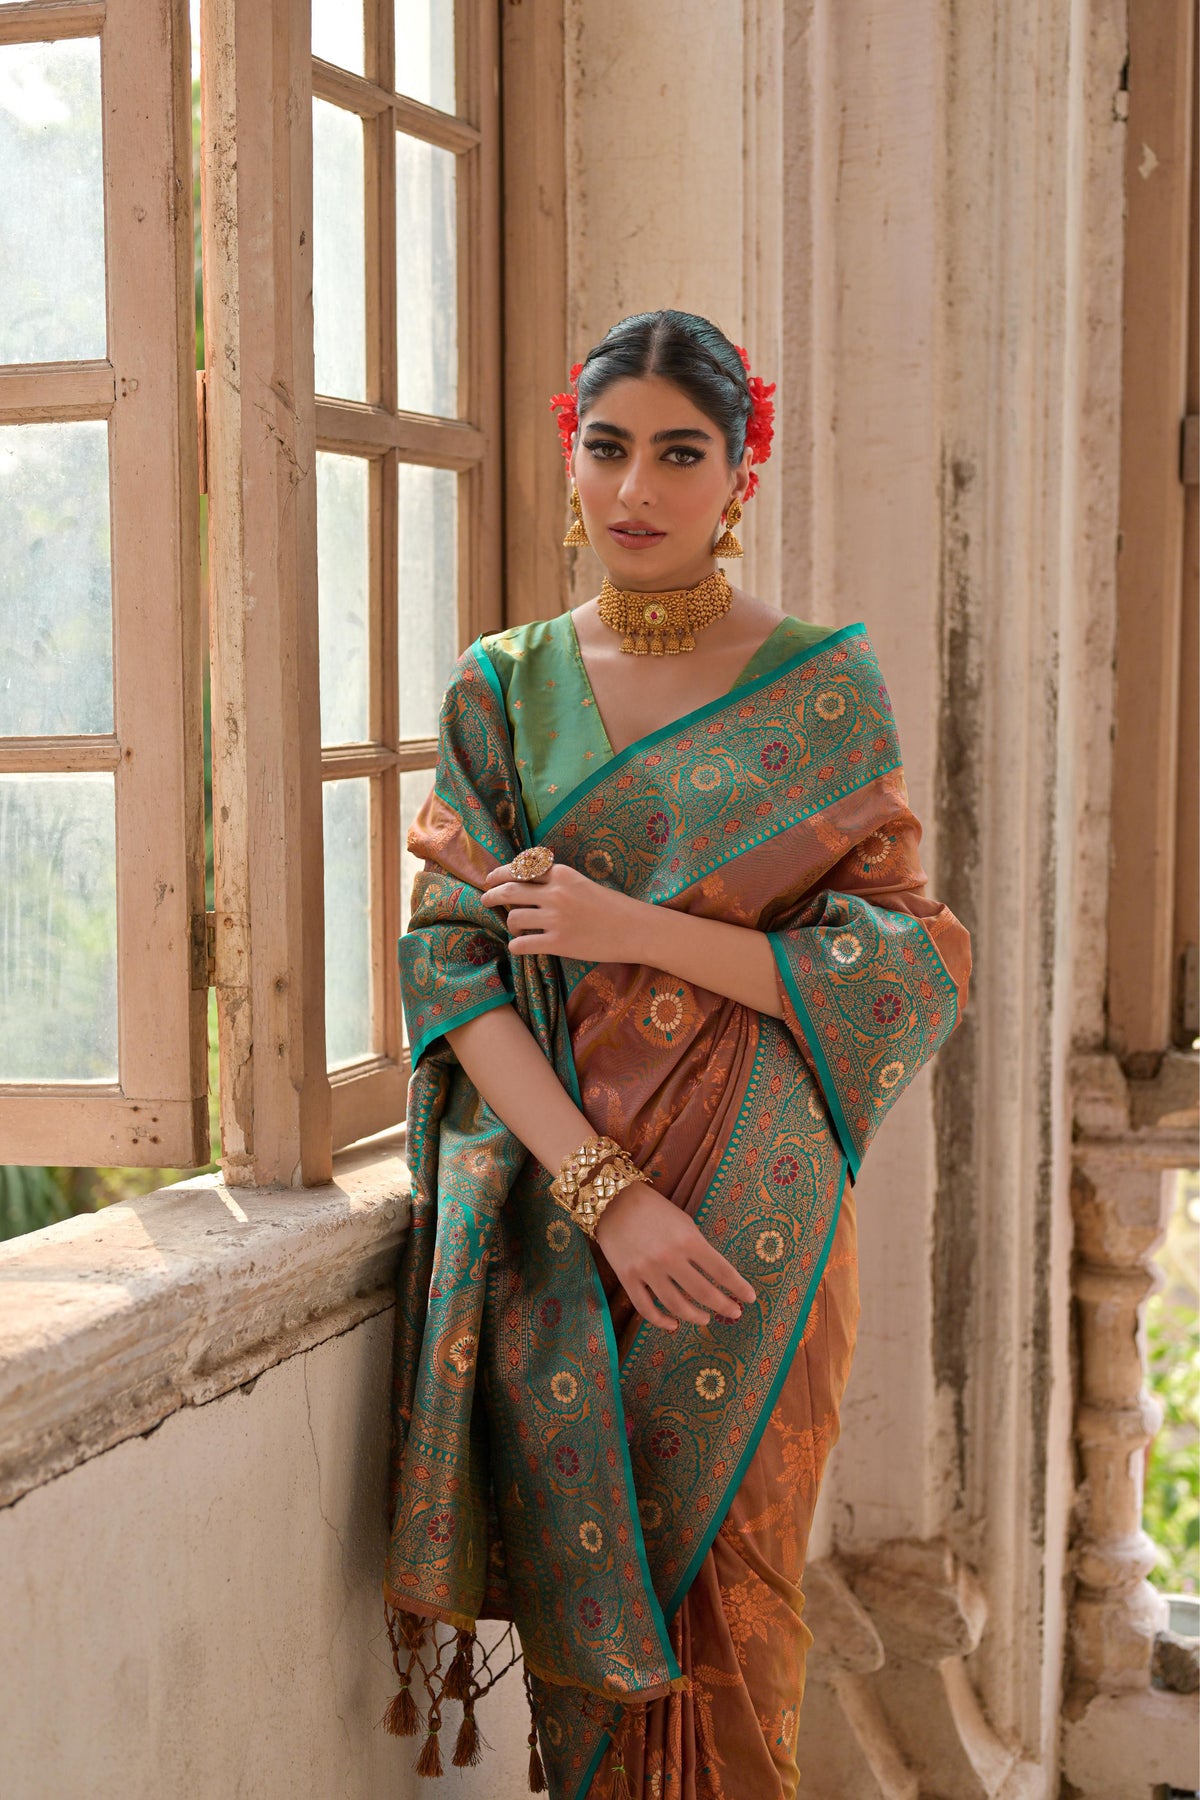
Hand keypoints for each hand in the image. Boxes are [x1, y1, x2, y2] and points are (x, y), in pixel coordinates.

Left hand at [480, 858, 638, 961]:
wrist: (636, 929)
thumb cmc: (613, 907)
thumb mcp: (583, 883)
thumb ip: (557, 882)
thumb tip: (527, 886)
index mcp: (562, 874)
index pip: (521, 869)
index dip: (501, 873)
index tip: (490, 879)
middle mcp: (555, 893)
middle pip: (510, 890)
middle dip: (492, 895)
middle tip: (484, 899)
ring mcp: (555, 919)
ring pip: (513, 918)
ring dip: (509, 924)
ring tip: (516, 929)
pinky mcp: (558, 943)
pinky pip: (521, 944)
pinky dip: (515, 945)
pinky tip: (520, 946)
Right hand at [592, 1181, 757, 1332]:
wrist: (613, 1201)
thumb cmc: (654, 1209)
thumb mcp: (684, 1222)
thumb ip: (697, 1248)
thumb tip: (715, 1276)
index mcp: (688, 1240)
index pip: (722, 1271)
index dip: (739, 1288)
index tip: (750, 1298)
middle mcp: (669, 1257)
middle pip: (703, 1293)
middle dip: (723, 1306)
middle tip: (734, 1313)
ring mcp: (647, 1270)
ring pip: (676, 1306)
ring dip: (695, 1317)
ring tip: (706, 1319)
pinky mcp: (627, 1278)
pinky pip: (646, 1308)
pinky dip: (661, 1321)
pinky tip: (673, 1323)